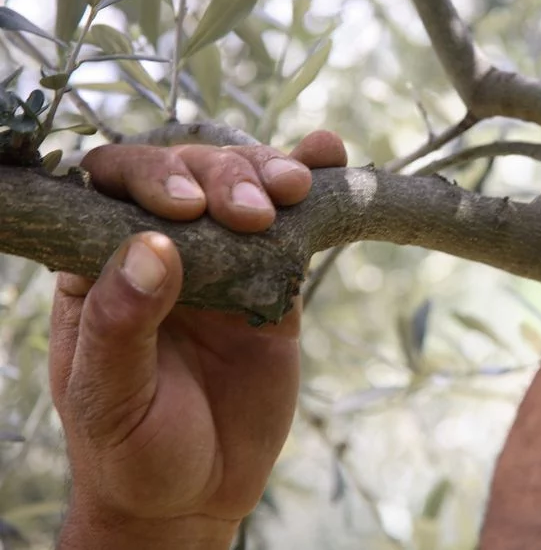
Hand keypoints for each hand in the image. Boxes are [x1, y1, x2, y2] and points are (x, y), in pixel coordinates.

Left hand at [49, 132, 346, 548]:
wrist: (197, 494)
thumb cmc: (133, 450)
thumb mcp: (110, 396)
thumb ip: (120, 322)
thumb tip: (154, 247)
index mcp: (103, 265)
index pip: (114, 187)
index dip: (148, 177)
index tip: (186, 206)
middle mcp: (164, 249)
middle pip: (187, 173)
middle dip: (222, 176)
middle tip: (253, 212)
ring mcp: (224, 260)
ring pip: (242, 185)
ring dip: (267, 172)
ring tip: (294, 188)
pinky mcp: (276, 280)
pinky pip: (294, 225)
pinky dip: (315, 183)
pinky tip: (328, 155)